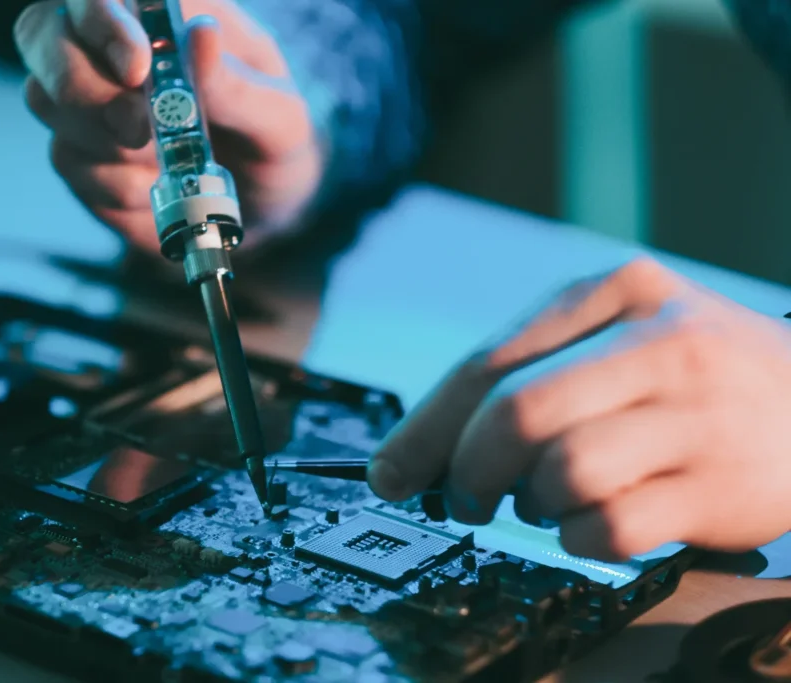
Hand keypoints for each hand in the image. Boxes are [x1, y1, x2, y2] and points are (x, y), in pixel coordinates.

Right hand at [13, 0, 320, 254]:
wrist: (265, 208)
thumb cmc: (276, 144)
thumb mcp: (280, 120)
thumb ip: (240, 86)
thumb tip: (199, 34)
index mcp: (164, 14)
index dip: (101, 22)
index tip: (136, 68)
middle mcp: (112, 45)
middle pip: (42, 33)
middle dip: (85, 89)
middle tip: (140, 130)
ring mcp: (89, 99)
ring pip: (44, 99)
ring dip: (104, 143)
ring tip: (163, 162)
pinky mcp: (81, 153)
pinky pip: (67, 160)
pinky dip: (113, 186)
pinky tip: (153, 189)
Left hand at [368, 257, 790, 561]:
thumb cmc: (692, 373)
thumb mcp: (617, 333)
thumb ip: (529, 372)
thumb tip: (426, 451)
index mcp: (616, 292)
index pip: (490, 362)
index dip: (425, 428)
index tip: (391, 472)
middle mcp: (660, 343)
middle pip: (515, 416)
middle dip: (467, 470)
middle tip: (464, 498)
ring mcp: (696, 415)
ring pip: (561, 473)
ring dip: (531, 504)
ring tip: (548, 499)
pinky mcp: (719, 487)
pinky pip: (607, 527)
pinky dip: (576, 537)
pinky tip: (589, 521)